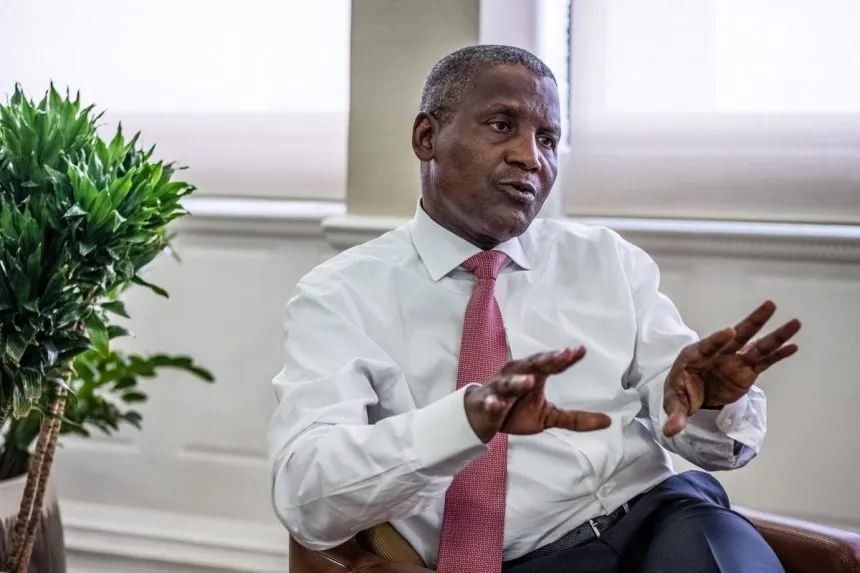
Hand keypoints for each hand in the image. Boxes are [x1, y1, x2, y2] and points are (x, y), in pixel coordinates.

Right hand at [464, 347, 611, 442]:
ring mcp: (499, 389)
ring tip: (530, 381)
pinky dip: (493, 403)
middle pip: (532, 366)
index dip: (564, 358)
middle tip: (563, 356)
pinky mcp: (486, 403)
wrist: (480, 416)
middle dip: (546, 360)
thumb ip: (574, 418)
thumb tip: (607, 422)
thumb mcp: (548, 416)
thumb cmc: (515, 410)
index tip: (580, 351)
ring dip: (518, 382)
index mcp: (533, 374)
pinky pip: (490, 403)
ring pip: (509, 383)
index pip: (551, 364)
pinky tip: (497, 405)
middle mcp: (516, 375)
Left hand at [662, 300, 800, 436]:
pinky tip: (793, 347)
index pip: (707, 346)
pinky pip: (764, 362)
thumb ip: (675, 415)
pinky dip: (778, 355)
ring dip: (775, 335)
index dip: (717, 339)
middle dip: (752, 321)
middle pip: (737, 335)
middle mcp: (718, 353)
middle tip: (769, 305)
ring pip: (756, 345)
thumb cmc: (680, 393)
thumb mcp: (674, 404)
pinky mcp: (746, 371)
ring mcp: (734, 361)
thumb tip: (670, 431)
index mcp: (695, 356)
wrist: (691, 396)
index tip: (730, 331)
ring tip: (795, 322)